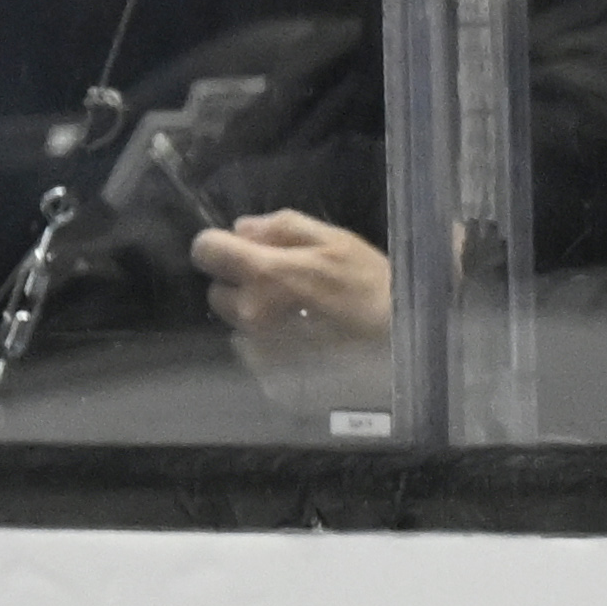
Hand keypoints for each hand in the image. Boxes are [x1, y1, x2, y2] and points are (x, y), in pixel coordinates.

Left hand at [192, 208, 389, 347]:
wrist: (400, 346)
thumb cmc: (371, 286)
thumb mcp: (334, 240)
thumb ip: (282, 228)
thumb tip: (240, 229)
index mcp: (264, 274)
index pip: (205, 251)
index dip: (217, 246)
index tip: (236, 249)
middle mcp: (252, 314)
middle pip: (218, 292)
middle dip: (241, 284)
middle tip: (282, 284)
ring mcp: (259, 350)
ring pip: (236, 323)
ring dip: (256, 314)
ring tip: (298, 313)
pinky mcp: (268, 377)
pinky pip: (255, 352)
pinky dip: (270, 343)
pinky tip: (303, 339)